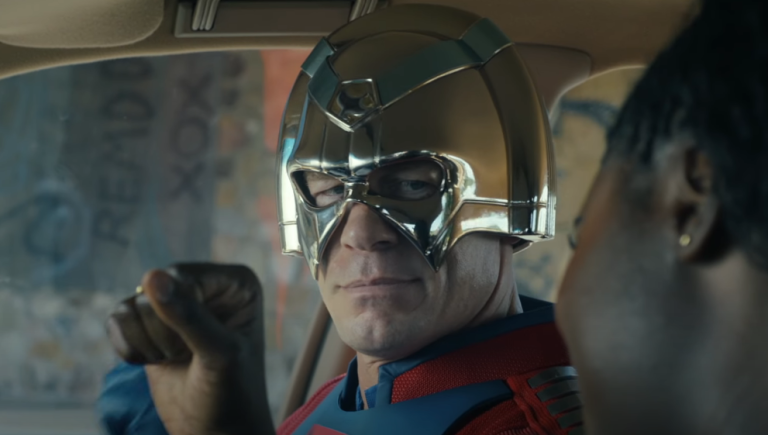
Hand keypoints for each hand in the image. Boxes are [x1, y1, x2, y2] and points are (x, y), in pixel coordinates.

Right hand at [106, 263, 275, 434]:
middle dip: (164, 332)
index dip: (179, 313)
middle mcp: (204, 284)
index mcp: (235, 282)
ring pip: (131, 305)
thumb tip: (151, 275)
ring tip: (178, 359)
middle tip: (190, 355)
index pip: (182, 276)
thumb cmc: (231, 392)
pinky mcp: (148, 323)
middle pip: (153, 288)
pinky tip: (156, 362)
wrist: (216, 432)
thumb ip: (188, 315)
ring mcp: (175, 302)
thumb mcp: (218, 354)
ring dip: (149, 343)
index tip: (202, 343)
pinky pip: (117, 319)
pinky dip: (131, 348)